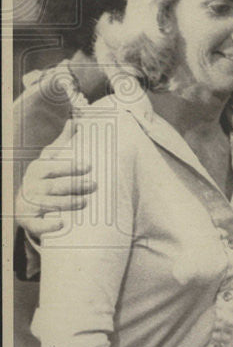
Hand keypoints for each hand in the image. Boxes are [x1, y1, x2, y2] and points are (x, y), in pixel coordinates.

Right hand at [14, 120, 95, 236]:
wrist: (24, 202)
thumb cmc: (44, 177)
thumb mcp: (50, 158)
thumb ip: (63, 142)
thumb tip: (75, 120)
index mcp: (38, 169)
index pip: (53, 167)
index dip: (70, 166)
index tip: (88, 166)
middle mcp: (32, 186)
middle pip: (54, 186)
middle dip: (74, 186)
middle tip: (95, 185)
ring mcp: (29, 204)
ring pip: (48, 204)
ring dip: (67, 203)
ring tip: (85, 202)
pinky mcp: (29, 221)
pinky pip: (37, 225)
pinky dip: (48, 226)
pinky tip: (62, 225)